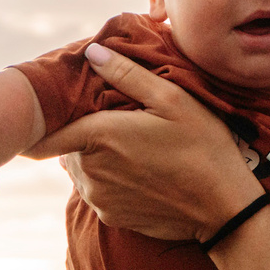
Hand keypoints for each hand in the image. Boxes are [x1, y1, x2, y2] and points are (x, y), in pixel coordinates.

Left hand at [30, 43, 260, 239]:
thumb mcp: (172, 99)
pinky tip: (140, 172)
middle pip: (68, 145)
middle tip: (120, 122)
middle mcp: (90, 170)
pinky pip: (97, 190)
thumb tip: (91, 52)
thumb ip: (127, 74)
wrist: (223, 208)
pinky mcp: (110, 216)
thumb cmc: (203, 147)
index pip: (47, 131)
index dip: (46, 119)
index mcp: (99, 135)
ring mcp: (98, 197)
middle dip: (85, 132)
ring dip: (96, 157)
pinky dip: (110, 179)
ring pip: (81, 168)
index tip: (55, 111)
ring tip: (133, 147)